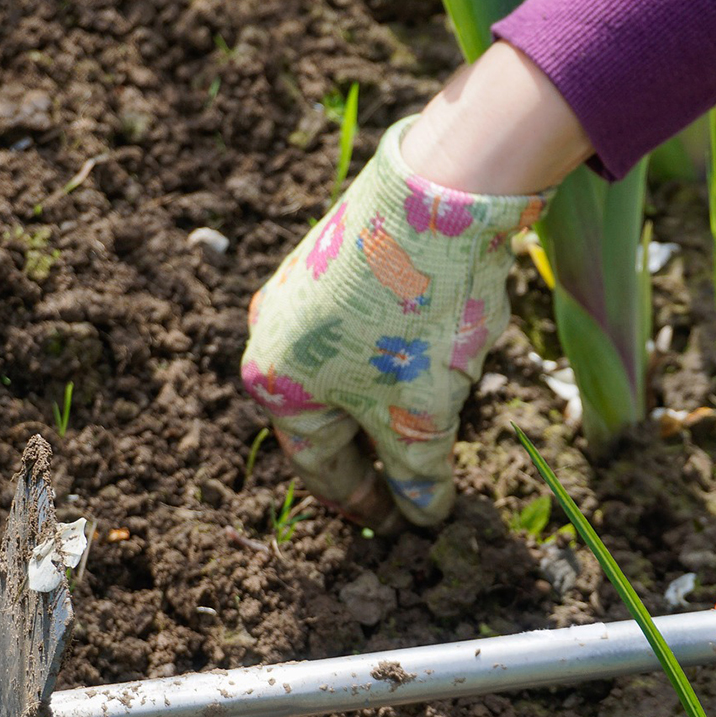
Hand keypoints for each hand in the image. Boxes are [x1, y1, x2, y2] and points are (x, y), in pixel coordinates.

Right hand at [240, 115, 550, 526]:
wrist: (441, 193)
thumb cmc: (416, 318)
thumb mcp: (422, 416)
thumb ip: (419, 476)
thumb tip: (424, 516)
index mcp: (276, 384)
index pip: (321, 467)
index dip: (366, 503)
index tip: (401, 523)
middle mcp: (274, 334)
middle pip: (332, 417)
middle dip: (380, 450)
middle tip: (421, 479)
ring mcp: (303, 289)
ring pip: (351, 370)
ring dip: (393, 400)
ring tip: (441, 412)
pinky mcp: (338, 255)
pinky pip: (365, 328)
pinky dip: (399, 354)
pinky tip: (440, 351)